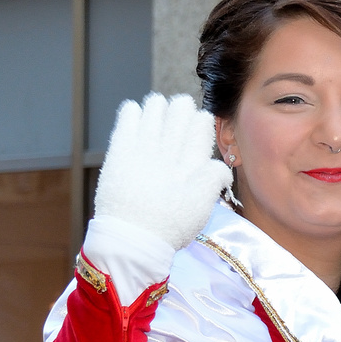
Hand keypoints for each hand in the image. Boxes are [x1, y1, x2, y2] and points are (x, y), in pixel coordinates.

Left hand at [94, 94, 231, 250]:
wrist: (133, 240)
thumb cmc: (171, 228)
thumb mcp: (203, 207)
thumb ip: (214, 180)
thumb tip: (221, 166)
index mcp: (192, 166)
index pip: (199, 132)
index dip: (200, 121)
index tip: (200, 116)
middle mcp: (169, 154)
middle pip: (177, 120)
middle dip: (180, 108)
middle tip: (181, 101)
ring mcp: (143, 152)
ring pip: (153, 117)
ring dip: (156, 107)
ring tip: (157, 101)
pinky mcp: (119, 155)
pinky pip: (126, 125)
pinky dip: (130, 114)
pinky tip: (133, 108)